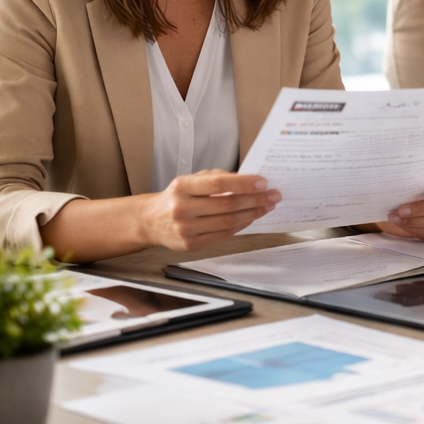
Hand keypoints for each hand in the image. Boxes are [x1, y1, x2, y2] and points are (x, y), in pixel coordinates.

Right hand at [134, 171, 280, 251]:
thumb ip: (217, 178)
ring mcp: (185, 229)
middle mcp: (182, 208)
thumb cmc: (176, 196)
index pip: (219, 184)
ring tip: (267, 206)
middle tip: (274, 195)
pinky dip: (241, 226)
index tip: (263, 182)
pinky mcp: (190, 245)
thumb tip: (248, 180)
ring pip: (228, 222)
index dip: (243, 183)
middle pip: (227, 205)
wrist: (150, 221)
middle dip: (256, 200)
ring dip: (253, 214)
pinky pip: (223, 235)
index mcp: (182, 187)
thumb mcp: (190, 180)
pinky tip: (251, 218)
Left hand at [371, 172, 423, 240]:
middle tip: (401, 210)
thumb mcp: (405, 181)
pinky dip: (415, 229)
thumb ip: (407, 179)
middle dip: (420, 208)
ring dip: (414, 220)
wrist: (399, 206)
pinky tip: (402, 224)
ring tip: (395, 218)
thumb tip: (393, 179)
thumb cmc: (404, 189)